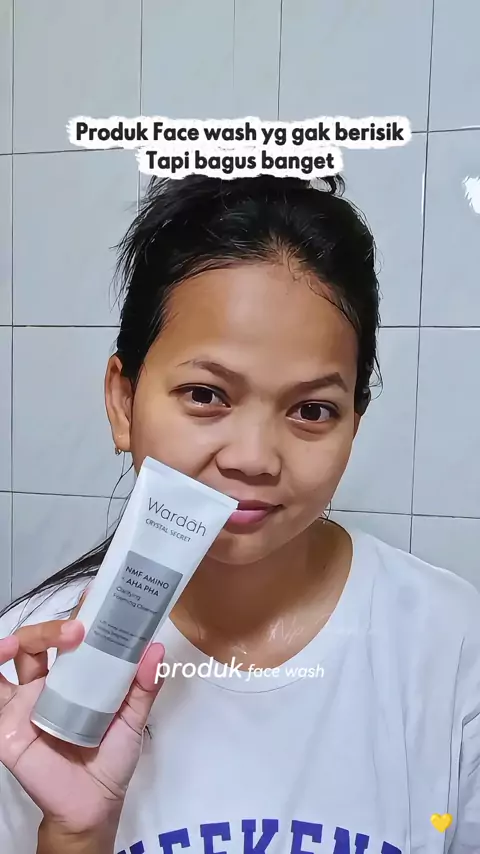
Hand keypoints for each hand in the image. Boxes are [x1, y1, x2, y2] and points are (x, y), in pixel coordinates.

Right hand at [0, 599, 164, 840]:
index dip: (84, 613)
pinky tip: (4, 652)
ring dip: (23, 638)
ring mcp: (27, 699)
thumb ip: (144, 687)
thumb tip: (155, 649)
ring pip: (18, 655)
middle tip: (78, 630)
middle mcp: (52, 681)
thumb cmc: (111, 760)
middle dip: (57, 626)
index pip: (76, 637)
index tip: (96, 595)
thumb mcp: (134, 720)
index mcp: (79, 676)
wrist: (90, 807)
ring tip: (28, 640)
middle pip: (45, 639)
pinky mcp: (8, 722)